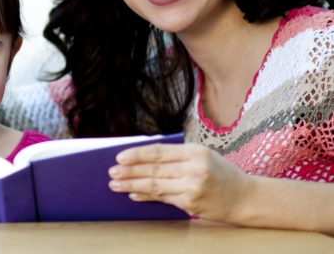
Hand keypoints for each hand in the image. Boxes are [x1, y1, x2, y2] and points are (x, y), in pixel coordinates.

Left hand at [108, 143, 251, 222]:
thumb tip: (141, 158)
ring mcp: (192, 187)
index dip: (137, 154)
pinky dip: (146, 195)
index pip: (158, 152)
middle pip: (153, 169)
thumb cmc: (220, 173)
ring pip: (155, 184)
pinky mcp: (191, 203)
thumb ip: (175, 156)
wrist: (245, 197)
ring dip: (132, 184)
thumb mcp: (202, 156)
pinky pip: (163, 198)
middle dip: (129, 171)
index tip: (119, 157)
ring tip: (115, 184)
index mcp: (195, 152)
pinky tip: (133, 194)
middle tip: (111, 172)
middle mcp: (194, 168)